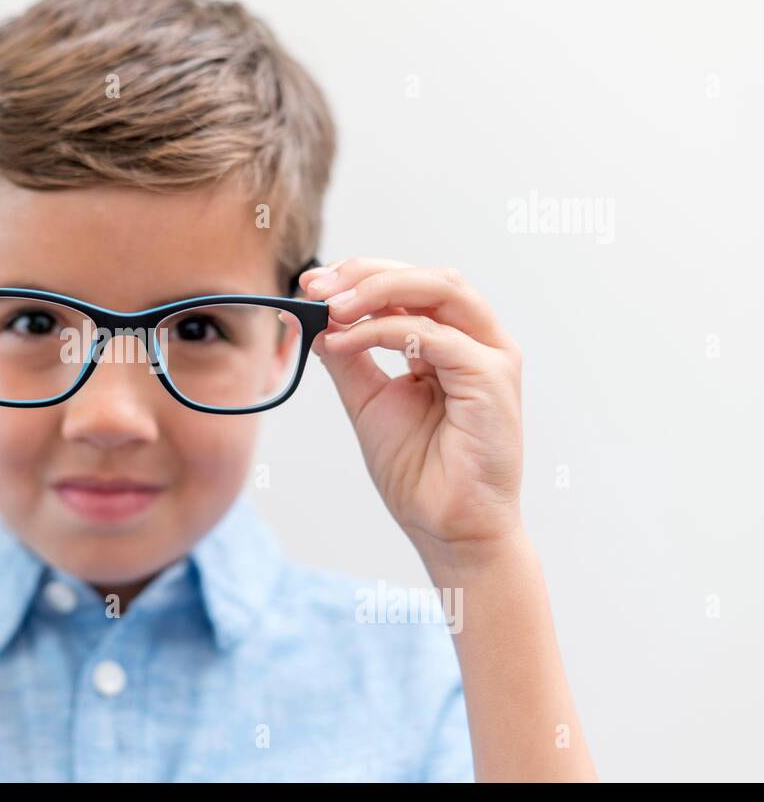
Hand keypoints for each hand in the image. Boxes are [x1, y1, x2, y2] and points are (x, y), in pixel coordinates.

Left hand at [300, 259, 523, 565]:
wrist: (447, 528)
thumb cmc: (419, 472)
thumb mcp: (368, 400)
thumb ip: (346, 356)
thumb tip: (310, 317)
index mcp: (452, 343)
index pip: (410, 287)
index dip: (359, 276)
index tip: (309, 284)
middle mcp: (478, 343)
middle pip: (427, 277)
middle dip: (365, 273)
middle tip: (315, 286)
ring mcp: (491, 358)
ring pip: (440, 289)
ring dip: (377, 290)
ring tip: (330, 306)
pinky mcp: (492, 379)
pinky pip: (433, 335)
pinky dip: (382, 330)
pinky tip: (343, 341)